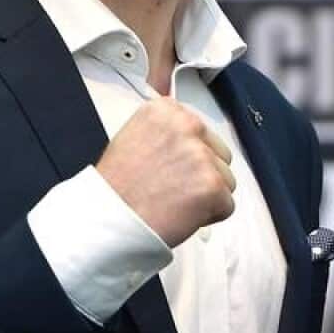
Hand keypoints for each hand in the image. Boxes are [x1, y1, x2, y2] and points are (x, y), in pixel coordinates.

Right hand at [96, 97, 235, 247]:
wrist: (106, 222)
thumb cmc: (117, 188)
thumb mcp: (135, 137)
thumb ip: (167, 130)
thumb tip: (182, 116)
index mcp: (167, 110)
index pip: (201, 133)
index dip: (186, 158)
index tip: (166, 169)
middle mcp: (187, 125)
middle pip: (219, 154)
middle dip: (202, 175)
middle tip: (170, 189)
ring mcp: (201, 155)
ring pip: (227, 180)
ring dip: (206, 195)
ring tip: (172, 202)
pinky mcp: (213, 185)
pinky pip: (227, 205)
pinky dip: (209, 216)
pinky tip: (180, 215)